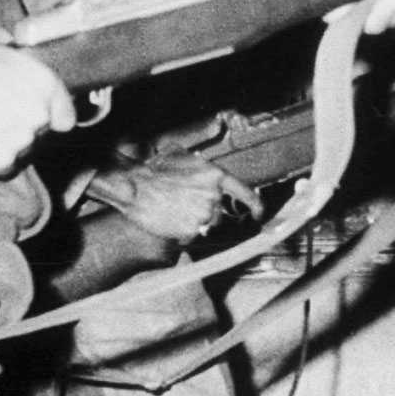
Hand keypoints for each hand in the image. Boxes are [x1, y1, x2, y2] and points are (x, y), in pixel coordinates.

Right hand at [0, 30, 75, 173]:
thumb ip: (6, 43)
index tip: (36, 116)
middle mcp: (40, 114)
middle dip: (22, 126)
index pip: (66, 115)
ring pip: (21, 150)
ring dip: (6, 144)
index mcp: (45, 83)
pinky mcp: (0, 162)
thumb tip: (9, 41)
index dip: (51, 116)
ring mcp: (22, 141)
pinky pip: (3, 167)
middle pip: (40, 132)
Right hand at [85, 151, 260, 244]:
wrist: (135, 186)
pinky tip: (169, 221)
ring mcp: (204, 215)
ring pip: (206, 225)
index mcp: (216, 176)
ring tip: (174, 211)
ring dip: (193, 223)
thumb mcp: (185, 158)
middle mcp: (214, 196)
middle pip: (219, 213)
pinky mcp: (191, 231)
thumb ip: (204, 170)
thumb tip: (211, 178)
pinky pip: (192, 237)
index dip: (256, 205)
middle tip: (184, 206)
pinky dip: (182, 233)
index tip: (259, 213)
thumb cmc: (155, 170)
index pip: (246, 193)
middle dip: (204, 213)